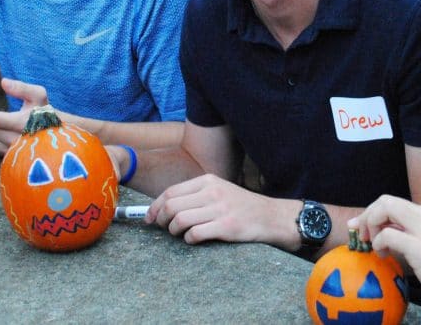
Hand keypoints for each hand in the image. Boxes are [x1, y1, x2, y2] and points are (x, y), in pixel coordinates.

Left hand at [145, 174, 277, 244]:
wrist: (270, 216)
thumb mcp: (219, 190)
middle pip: (172, 206)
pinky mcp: (226, 226)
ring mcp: (219, 209)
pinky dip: (189, 240)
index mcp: (207, 181)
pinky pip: (194, 234)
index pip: (171, 192)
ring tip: (180, 234)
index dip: (155, 207)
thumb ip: (195, 195)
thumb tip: (164, 207)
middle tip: (164, 228)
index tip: (150, 218)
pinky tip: (194, 239)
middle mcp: (212, 192)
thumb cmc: (241, 206)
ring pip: (180, 220)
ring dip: (174, 231)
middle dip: (161, 220)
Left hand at [348, 195, 420, 320]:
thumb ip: (408, 230)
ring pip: (385, 209)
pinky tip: (384, 255)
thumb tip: (376, 226)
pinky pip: (387, 235)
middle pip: (386, 200)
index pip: (394, 202)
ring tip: (376, 247)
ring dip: (371, 228)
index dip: (374, 213)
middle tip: (362, 236)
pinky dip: (378, 244)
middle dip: (367, 216)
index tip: (363, 228)